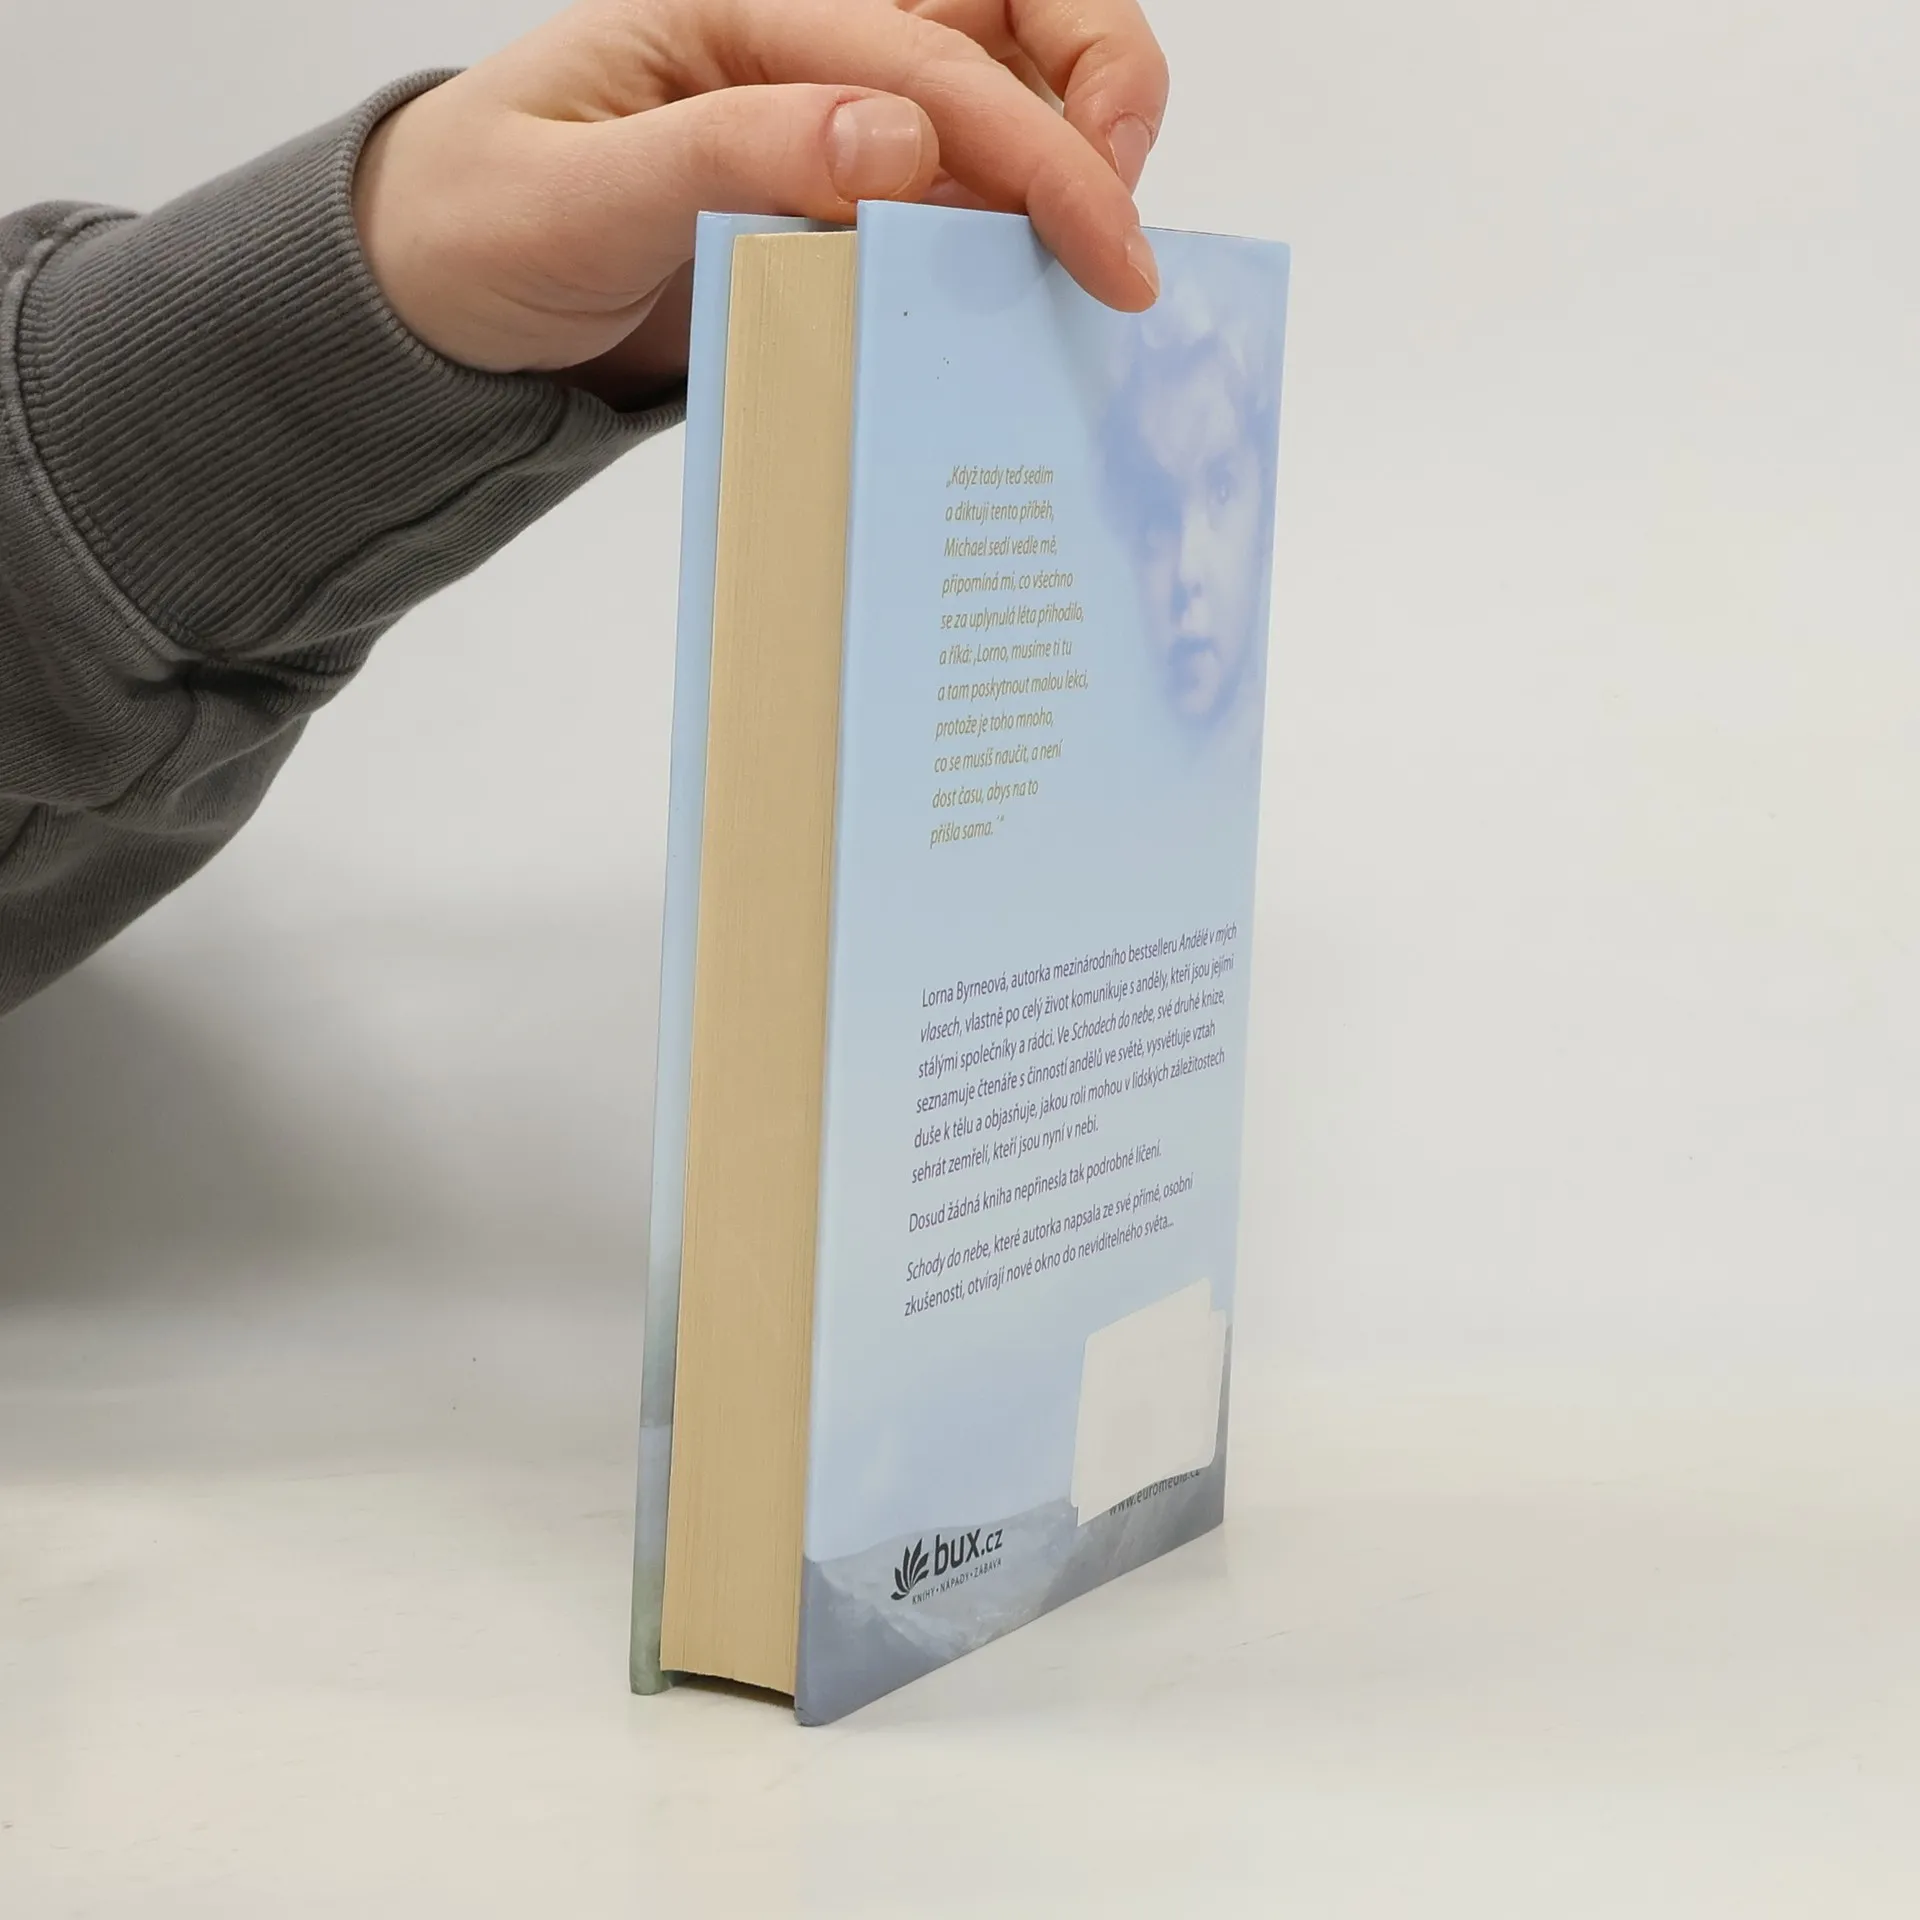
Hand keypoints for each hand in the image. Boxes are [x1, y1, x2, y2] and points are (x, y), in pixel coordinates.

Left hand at [353, 0, 1168, 406]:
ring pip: (1005, 89)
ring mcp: (831, 114)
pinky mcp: (834, 196)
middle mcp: (809, 40)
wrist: (438, 300)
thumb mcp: (579, 193)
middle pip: (1008, 10)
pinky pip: (957, 194)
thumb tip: (899, 140)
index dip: (1043, 150)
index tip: (1112, 252)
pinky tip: (1035, 301)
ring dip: (1070, 161)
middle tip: (1119, 216)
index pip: (936, 58)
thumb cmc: (481, 224)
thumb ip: (732, 151)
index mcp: (749, 8)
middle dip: (1098, 87)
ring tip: (1090, 273)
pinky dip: (1017, 235)